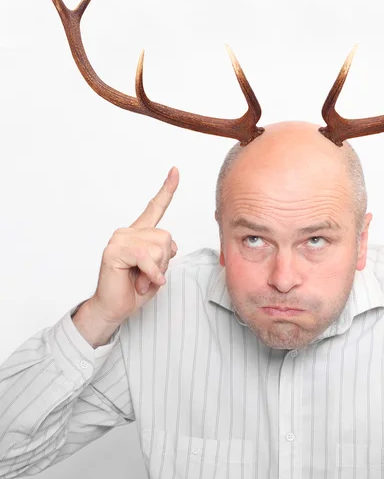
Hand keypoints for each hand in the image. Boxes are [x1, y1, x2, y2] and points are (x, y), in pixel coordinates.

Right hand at [88, 167, 179, 324]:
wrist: (115, 309)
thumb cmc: (136, 289)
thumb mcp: (159, 268)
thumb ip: (165, 251)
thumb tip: (169, 244)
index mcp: (140, 233)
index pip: (156, 207)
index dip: (167, 189)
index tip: (175, 170)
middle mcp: (128, 232)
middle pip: (166, 238)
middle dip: (164, 262)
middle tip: (148, 275)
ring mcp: (119, 239)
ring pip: (159, 247)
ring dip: (156, 269)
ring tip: (141, 278)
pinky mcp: (114, 251)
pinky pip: (146, 257)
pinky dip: (151, 274)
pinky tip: (143, 282)